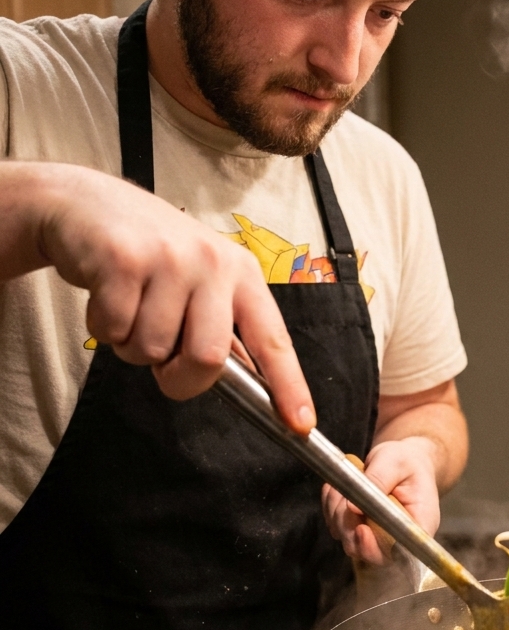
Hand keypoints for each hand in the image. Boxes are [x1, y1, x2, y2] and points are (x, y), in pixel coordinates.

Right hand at [10, 163, 314, 432]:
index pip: (272, 338)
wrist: (86, 205)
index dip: (288, 385)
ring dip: (132, 345)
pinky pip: (112, 330)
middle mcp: (213, 262)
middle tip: (161, 356)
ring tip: (131, 307)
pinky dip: (103, 328)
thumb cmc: (150, 255)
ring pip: (151, 349)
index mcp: (241, 273)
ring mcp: (169, 258)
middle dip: (178, 376)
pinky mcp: (122, 259)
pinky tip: (107, 295)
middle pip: (207, 358)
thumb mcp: (200, 280)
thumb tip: (250, 385)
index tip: (300, 424)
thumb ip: (221, 328)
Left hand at [322, 437, 440, 563]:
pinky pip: (337, 528)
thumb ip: (379, 480)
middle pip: (368, 551)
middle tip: (346, 496)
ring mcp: (376, 537)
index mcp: (419, 525)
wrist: (402, 460)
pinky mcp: (359, 530)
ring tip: (344, 485)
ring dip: (337, 513)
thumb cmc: (406, 461)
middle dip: (349, 525)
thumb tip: (354, 506)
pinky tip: (339, 489)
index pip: (399, 551)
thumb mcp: (395, 461)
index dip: (376, 548)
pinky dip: (331, 508)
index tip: (361, 529)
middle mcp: (398, 538)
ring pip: (348, 539)